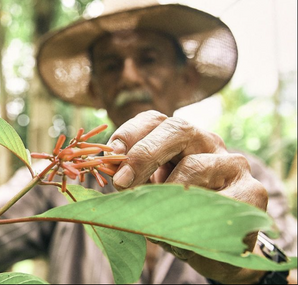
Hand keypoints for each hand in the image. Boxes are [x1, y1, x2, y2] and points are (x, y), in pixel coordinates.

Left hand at [107, 110, 267, 282]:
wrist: (217, 242)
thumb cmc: (177, 211)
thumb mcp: (150, 192)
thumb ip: (132, 178)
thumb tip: (108, 169)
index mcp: (180, 137)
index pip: (154, 120)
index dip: (129, 133)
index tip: (109, 155)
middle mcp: (207, 142)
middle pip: (177, 130)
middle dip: (144, 154)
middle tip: (121, 182)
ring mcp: (233, 163)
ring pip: (195, 166)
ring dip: (166, 193)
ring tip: (154, 216)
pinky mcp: (252, 191)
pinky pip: (217, 200)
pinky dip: (192, 217)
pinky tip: (183, 230)